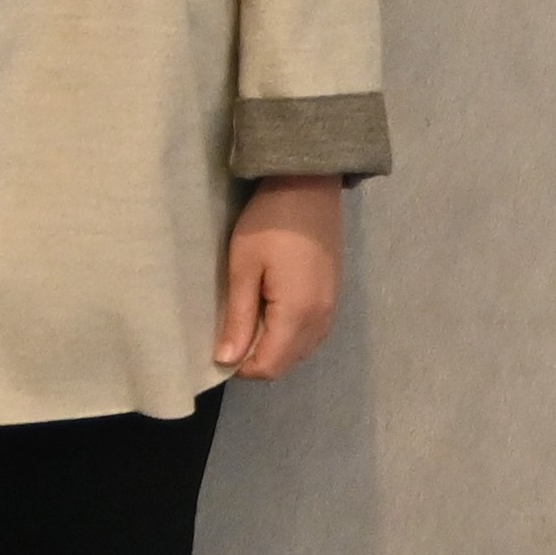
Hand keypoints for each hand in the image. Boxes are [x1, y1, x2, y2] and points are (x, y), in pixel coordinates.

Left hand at [215, 175, 343, 380]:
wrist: (310, 186)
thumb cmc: (269, 223)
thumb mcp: (244, 267)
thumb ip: (238, 317)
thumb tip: (226, 361)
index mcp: (297, 314)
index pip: (268, 366)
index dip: (241, 367)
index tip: (220, 347)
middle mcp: (320, 319)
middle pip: (287, 363)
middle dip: (257, 360)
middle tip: (232, 333)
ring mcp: (332, 307)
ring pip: (302, 350)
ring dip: (275, 349)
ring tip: (251, 322)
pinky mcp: (335, 295)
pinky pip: (313, 334)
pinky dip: (292, 336)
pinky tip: (274, 314)